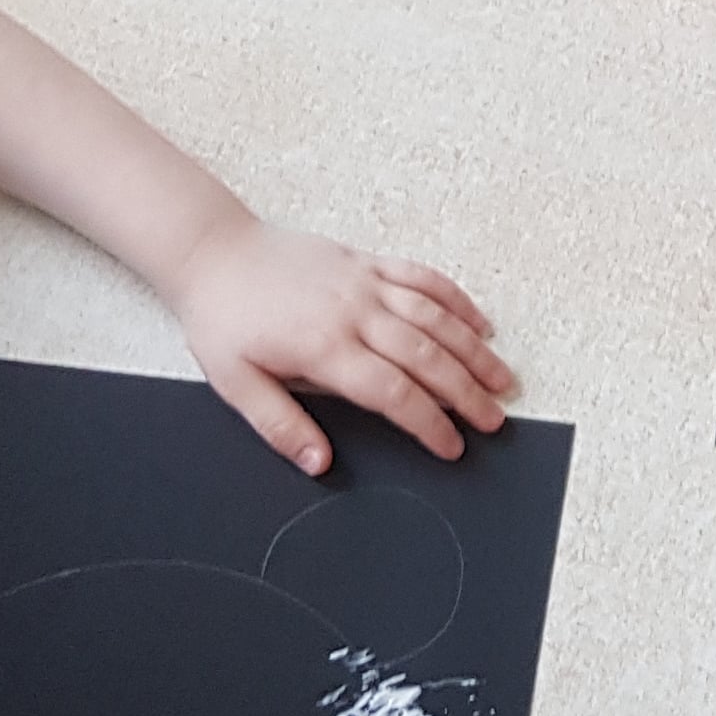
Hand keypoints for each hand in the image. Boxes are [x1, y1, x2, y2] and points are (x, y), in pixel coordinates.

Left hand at [166, 218, 515, 472]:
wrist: (213, 253)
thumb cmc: (223, 319)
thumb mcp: (235, 384)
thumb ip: (281, 425)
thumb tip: (319, 463)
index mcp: (324, 348)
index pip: (393, 392)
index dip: (428, 423)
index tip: (452, 446)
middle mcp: (354, 312)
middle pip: (427, 356)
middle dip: (467, 392)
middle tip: (495, 419)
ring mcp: (365, 283)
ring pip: (436, 317)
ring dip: (474, 350)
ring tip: (502, 379)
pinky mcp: (367, 261)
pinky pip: (424, 278)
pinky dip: (457, 301)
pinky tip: (479, 323)